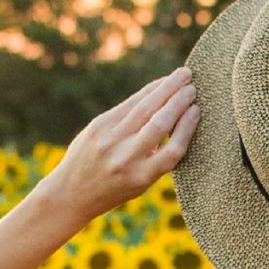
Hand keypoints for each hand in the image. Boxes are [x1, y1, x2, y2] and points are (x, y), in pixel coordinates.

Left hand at [45, 65, 199, 216]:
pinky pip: (128, 105)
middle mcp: (126, 157)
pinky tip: (158, 84)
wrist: (71, 192)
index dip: (187, 127)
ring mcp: (110, 140)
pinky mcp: (98, 126)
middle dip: (178, 101)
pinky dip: (146, 92)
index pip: (173, 149)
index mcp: (142, 176)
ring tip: (183, 75)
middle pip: (160, 124)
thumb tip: (181, 119)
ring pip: (144, 108)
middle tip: (193, 86)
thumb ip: (158, 158)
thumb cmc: (115, 188)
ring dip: (166, 88)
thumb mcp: (141, 183)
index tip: (197, 109)